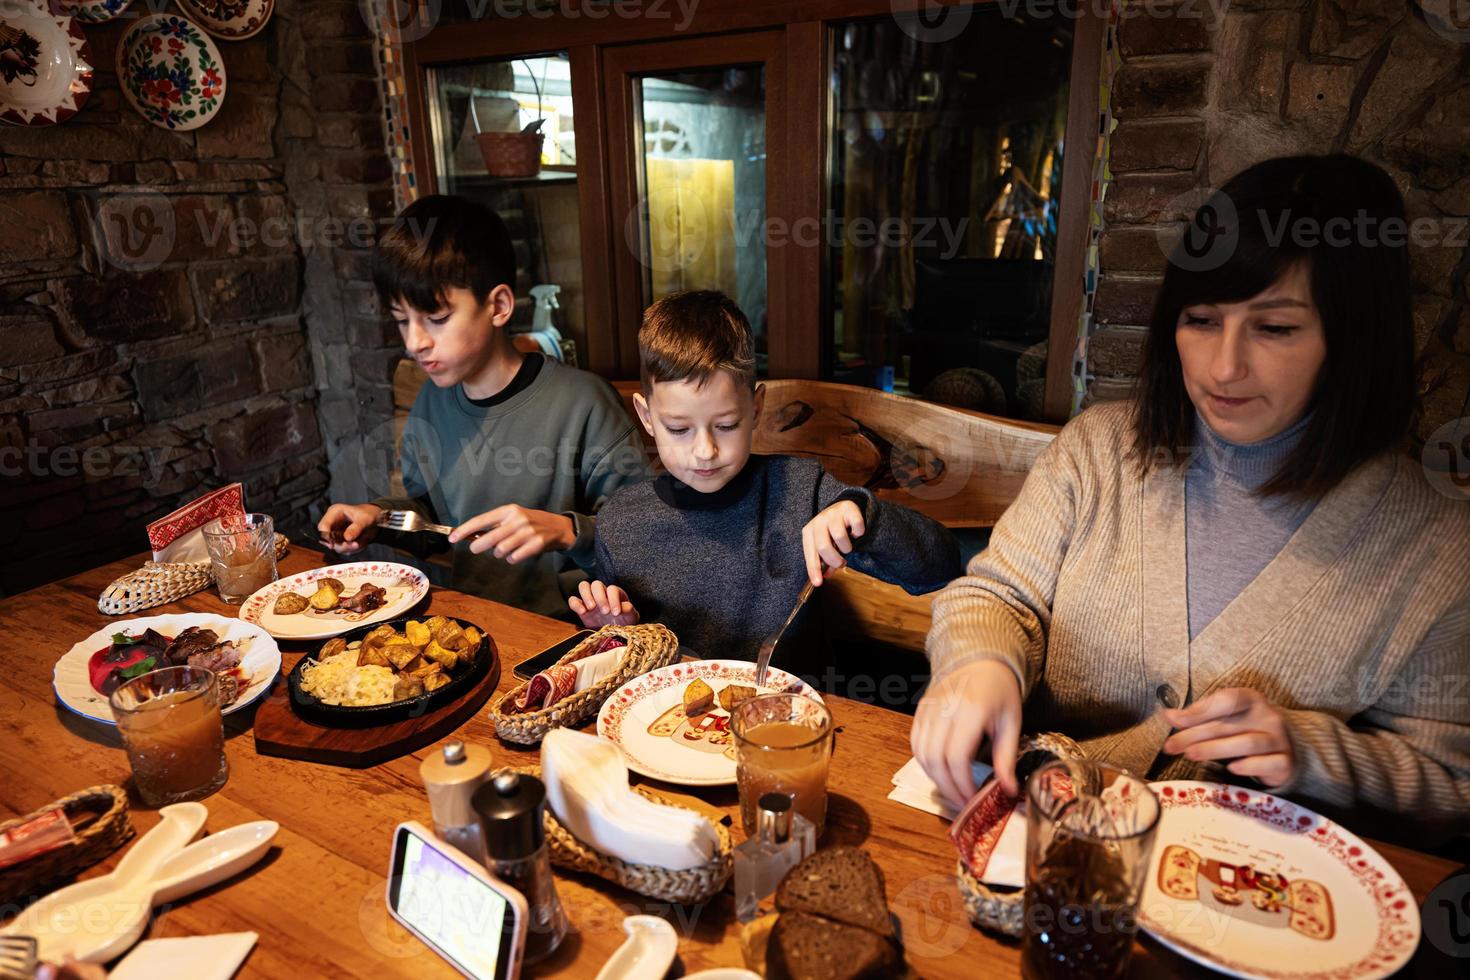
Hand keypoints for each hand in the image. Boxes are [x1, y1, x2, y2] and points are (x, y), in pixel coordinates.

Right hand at [317, 503, 380, 554]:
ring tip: (359, 544)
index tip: (333, 544)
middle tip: (354, 544)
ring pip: (336, 547)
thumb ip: (356, 528)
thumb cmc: (368, 514)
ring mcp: (336, 533)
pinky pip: (344, 550)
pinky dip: (353, 549)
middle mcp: (333, 523)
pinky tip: (360, 542)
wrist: (375, 520)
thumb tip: (347, 538)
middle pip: (327, 539)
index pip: (323, 526)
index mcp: (334, 513)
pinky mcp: (341, 541)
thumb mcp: (364, 519)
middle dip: (340, 544)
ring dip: (348, 548)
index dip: (326, 536)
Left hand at [449, 505, 574, 563]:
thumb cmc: (531, 522)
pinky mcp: (536, 544)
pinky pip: (514, 557)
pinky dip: (512, 559)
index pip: (481, 520)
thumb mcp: (513, 517)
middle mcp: (517, 519)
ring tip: (505, 551)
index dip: (465, 530)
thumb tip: (473, 537)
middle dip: (478, 546)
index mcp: (508, 510)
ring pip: (501, 550)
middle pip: (489, 537)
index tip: (452, 538)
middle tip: (476, 548)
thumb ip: (495, 525)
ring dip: (499, 553)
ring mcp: (527, 532)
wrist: (559, 527)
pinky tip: (514, 555)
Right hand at [569, 580, 640, 627]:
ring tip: (591, 609)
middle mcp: (601, 593)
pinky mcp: (581, 608)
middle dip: (600, 597)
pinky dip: (575, 604)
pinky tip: (582, 612)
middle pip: (596, 584)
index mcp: (615, 593)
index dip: (613, 599)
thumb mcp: (630, 617)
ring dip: (586, 596)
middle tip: (605, 612)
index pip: (612, 589)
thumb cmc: (624, 622)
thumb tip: (626, 607)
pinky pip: (573, 600)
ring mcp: (590, 599)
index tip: (616, 613)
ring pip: (583, 586)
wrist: (614, 633)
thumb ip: (629, 610)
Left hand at [802, 500, 864, 586]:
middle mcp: (819, 521)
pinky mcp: (848, 509)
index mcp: (809, 531)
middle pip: (823, 546)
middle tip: (841, 563)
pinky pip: (857, 527)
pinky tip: (855, 532)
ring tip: (847, 544)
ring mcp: (833, 514)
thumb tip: (826, 576)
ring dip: (847, 547)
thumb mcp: (826, 545)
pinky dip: (859, 534)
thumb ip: (825, 561)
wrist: (844, 508)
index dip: (813, 569)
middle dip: (834, 560)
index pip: (810, 553)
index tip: (818, 583)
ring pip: (840, 537)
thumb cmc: (832, 532)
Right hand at [911, 659, 1023, 805]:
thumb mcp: (1011, 722)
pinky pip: (915, 743)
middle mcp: (944, 709)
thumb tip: (1008, 792)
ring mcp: (928, 709)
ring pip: (921, 754)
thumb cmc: (1000, 692)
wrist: (980, 661)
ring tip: (953, 791)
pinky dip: (925, 763)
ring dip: (935, 778)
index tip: (974, 800)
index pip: (957, 757)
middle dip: (948, 788)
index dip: (963, 784)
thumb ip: (1006, 757)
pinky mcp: (920, 710)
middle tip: (963, 803)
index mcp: (970, 711)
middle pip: (935, 759)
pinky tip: (941, 772)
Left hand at [1163, 687, 1295, 787]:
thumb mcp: (1224, 719)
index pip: (1226, 700)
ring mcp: (1279, 739)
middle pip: (1228, 724)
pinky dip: (1250, 766)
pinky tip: (1232, 768)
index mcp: (1252, 700)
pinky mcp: (1285, 762)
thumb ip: (1199, 716)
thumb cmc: (1247, 730)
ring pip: (1248, 743)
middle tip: (1171, 745)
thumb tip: (1169, 716)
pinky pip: (1269, 763)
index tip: (1175, 720)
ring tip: (1191, 755)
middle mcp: (1268, 716)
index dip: (1199, 710)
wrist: (1286, 749)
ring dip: (1216, 749)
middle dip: (1195, 735)